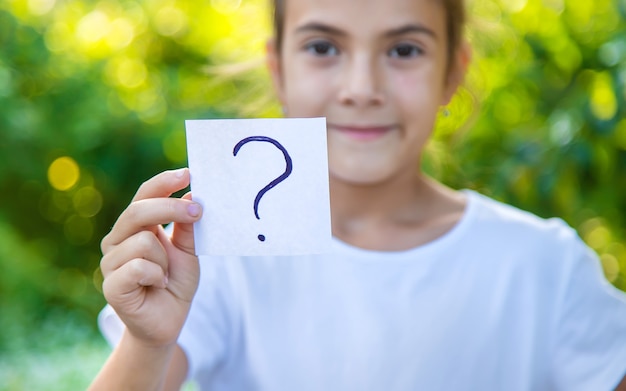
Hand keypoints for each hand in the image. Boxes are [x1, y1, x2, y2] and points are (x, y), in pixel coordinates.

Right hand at [100, 168, 201, 347]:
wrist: (168, 322)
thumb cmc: (175, 283)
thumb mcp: (188, 251)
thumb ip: (187, 226)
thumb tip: (192, 195)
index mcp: (135, 227)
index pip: (144, 195)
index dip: (163, 182)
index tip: (188, 173)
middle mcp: (118, 240)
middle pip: (138, 210)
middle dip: (171, 208)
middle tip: (198, 212)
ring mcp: (110, 262)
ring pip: (145, 241)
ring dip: (165, 259)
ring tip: (164, 275)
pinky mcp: (111, 285)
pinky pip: (139, 266)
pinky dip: (157, 276)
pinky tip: (157, 286)